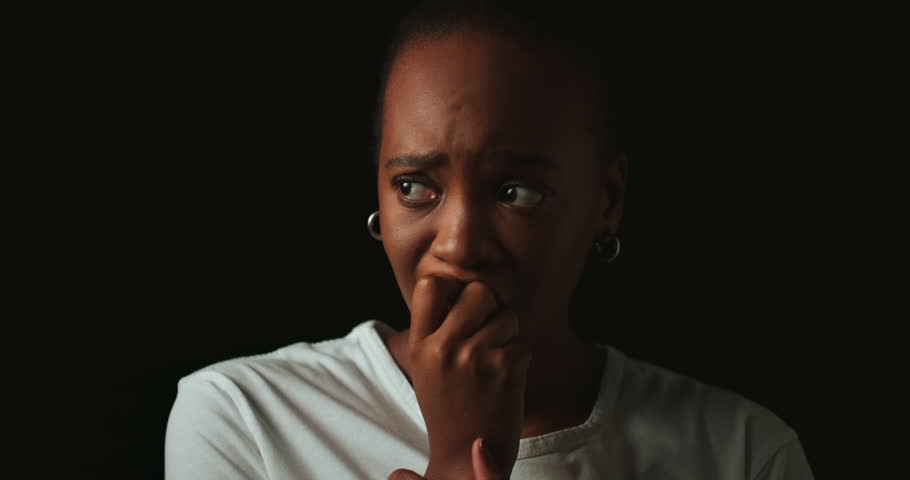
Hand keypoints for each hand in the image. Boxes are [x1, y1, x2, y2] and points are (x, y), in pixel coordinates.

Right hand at [407, 276, 531, 479]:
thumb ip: (439, 329)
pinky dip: (521, 358)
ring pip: (508, 316)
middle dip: (490, 307)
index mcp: (420, 345)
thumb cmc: (450, 407)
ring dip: (509, 335)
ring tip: (495, 362)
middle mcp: (443, 347)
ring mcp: (474, 356)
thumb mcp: (427, 367)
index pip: (429, 284)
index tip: (460, 303)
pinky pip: (523, 342)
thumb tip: (461, 286)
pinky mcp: (504, 368)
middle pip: (479, 291)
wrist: (466, 456)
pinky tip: (507, 380)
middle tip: (487, 333)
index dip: (451, 286)